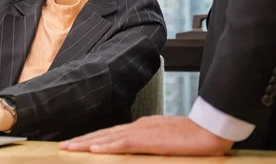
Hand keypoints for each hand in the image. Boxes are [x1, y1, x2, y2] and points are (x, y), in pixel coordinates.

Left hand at [59, 116, 233, 155]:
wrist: (212, 129)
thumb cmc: (193, 136)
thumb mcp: (167, 139)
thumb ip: (150, 142)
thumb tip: (137, 148)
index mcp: (142, 127)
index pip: (111, 133)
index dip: (92, 138)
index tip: (77, 143)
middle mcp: (138, 126)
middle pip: (105, 133)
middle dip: (82, 140)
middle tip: (64, 146)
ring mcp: (144, 131)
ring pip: (109, 137)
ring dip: (87, 143)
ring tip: (70, 148)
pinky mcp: (151, 139)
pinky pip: (125, 144)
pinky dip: (108, 146)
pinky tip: (94, 150)